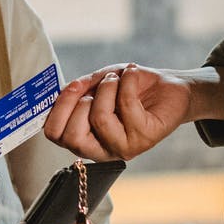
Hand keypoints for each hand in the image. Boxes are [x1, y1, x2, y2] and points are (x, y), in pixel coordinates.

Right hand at [44, 63, 192, 160]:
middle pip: (73, 138)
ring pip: (100, 119)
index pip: (56, 136)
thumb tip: (66, 90)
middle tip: (96, 86)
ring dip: (107, 88)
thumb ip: (79, 89)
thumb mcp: (98, 83)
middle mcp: (103, 149)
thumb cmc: (130, 87)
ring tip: (117, 78)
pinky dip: (127, 81)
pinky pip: (126, 105)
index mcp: (86, 139)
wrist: (168, 87)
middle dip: (80, 102)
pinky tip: (132, 74)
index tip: (73, 86)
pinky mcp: (146, 137)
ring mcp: (125, 147)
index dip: (58, 108)